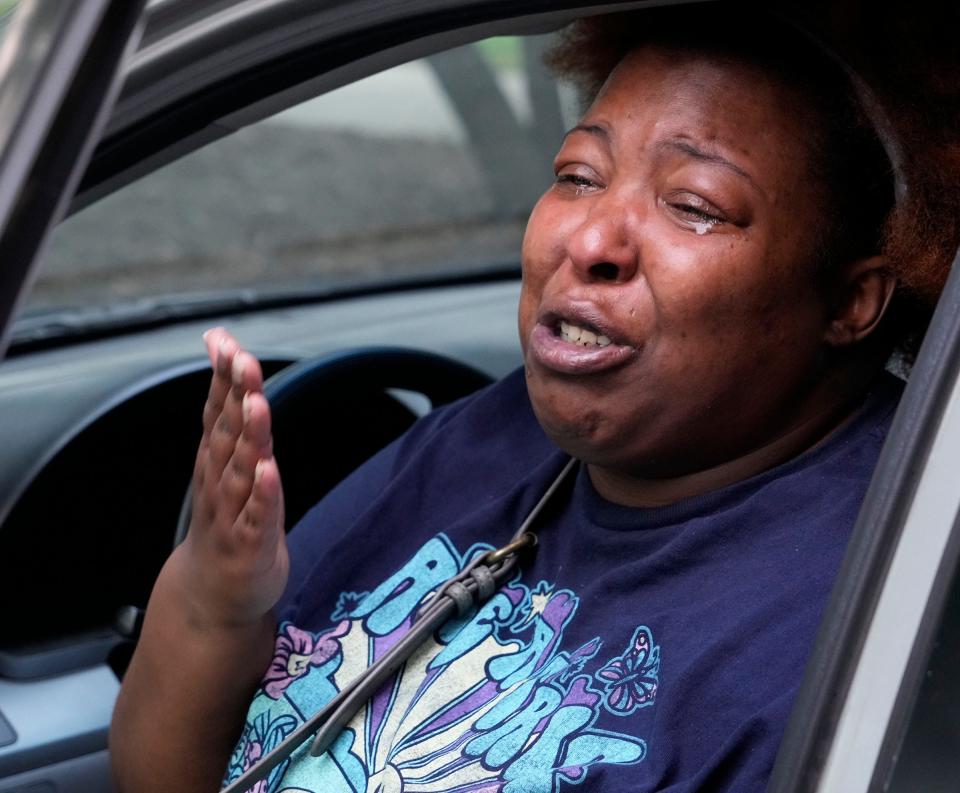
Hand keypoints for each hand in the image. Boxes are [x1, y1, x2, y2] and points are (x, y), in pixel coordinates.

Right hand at [176, 327, 287, 628]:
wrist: (210, 596)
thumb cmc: (226, 522)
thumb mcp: (231, 464)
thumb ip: (234, 416)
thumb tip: (233, 363)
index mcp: (217, 460)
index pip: (218, 409)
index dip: (221, 374)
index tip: (224, 341)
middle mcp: (220, 481)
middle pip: (228, 430)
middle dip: (235, 392)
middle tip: (243, 358)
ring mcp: (233, 513)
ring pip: (241, 468)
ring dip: (250, 435)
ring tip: (257, 404)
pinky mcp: (251, 544)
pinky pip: (258, 516)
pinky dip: (263, 493)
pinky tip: (268, 471)